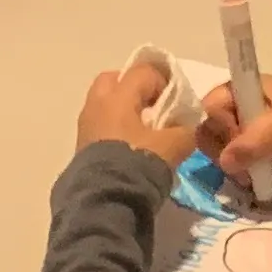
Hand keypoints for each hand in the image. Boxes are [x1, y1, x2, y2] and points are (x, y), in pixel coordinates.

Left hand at [74, 55, 197, 169]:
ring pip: (104, 102)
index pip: (143, 72)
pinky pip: (100, 123)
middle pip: (115, 79)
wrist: (105, 199)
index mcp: (118, 96)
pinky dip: (114, 127)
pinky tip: (130, 145)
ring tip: (143, 129)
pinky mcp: (82, 145)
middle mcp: (98, 104)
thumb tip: (189, 125)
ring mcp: (86, 124)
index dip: (163, 80)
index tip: (176, 99)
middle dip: (134, 87)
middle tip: (153, 105)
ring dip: (122, 108)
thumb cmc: (139, 164)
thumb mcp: (173, 146)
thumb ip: (186, 130)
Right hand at [198, 71, 271, 187]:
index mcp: (238, 91)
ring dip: (257, 168)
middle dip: (238, 158)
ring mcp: (251, 133)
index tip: (242, 140)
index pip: (209, 113)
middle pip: (215, 140)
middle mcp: (238, 110)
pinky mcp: (264, 152)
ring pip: (233, 160)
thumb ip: (252, 144)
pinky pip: (252, 169)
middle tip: (257, 167)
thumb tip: (224, 163)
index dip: (222, 130)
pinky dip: (269, 173)